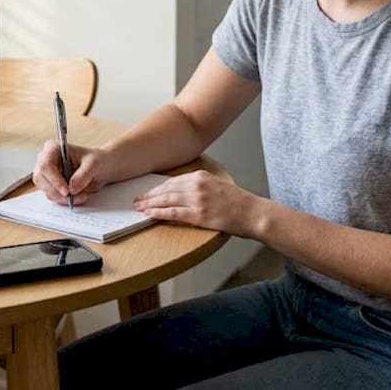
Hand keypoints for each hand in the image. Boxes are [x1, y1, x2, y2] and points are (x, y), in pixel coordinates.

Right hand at [32, 140, 109, 205]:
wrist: (102, 168)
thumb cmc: (96, 160)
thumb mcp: (93, 164)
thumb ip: (83, 175)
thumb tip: (72, 188)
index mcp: (53, 148)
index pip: (45, 165)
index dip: (54, 179)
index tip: (67, 190)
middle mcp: (46, 161)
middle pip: (41, 180)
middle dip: (58, 192)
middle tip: (73, 197)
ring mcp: (47, 175)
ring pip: (47, 191)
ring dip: (63, 198)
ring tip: (81, 196)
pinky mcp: (52, 186)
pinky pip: (53, 197)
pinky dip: (65, 200)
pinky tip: (78, 196)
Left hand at [133, 170, 263, 236]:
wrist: (253, 213)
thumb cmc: (238, 202)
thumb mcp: (217, 185)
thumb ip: (199, 186)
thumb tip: (180, 193)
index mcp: (201, 175)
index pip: (172, 181)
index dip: (157, 188)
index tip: (147, 192)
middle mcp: (197, 185)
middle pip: (166, 189)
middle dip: (149, 195)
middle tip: (137, 200)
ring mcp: (198, 199)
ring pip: (166, 200)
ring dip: (150, 204)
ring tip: (139, 208)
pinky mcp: (199, 214)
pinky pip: (173, 213)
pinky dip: (159, 213)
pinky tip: (150, 215)